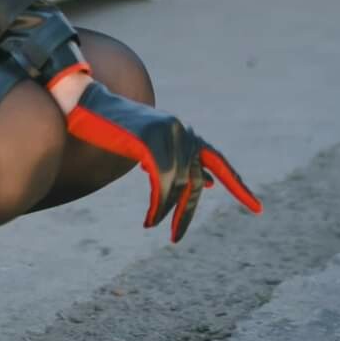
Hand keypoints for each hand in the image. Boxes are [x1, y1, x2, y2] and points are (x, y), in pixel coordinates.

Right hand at [64, 82, 262, 242]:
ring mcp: (166, 133)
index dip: (238, 185)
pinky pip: (162, 183)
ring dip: (165, 211)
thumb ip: (175, 158)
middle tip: (177, 237)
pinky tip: (150, 219)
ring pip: (177, 185)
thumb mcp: (149, 143)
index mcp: (183, 131)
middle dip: (187, 212)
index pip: (218, 161)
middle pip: (194, 181)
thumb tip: (204, 183)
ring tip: (153, 225)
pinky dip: (158, 206)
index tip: (258, 208)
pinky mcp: (149, 140)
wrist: (82, 103)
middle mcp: (181, 130)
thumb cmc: (111, 126)